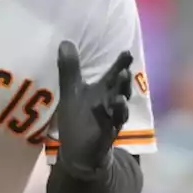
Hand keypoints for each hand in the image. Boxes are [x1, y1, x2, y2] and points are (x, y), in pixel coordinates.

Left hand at [54, 41, 131, 176]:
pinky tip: (104, 116)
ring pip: (120, 111)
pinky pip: (110, 129)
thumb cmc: (79, 118)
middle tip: (125, 71)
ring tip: (119, 97)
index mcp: (103, 91)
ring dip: (120, 104)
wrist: (79, 151)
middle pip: (121, 91)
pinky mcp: (105, 136)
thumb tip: (65, 41)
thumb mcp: (71, 91)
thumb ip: (70, 68)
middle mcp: (111, 104)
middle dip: (124, 83)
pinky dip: (108, 123)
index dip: (121, 64)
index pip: (114, 75)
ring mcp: (111, 120)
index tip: (127, 52)